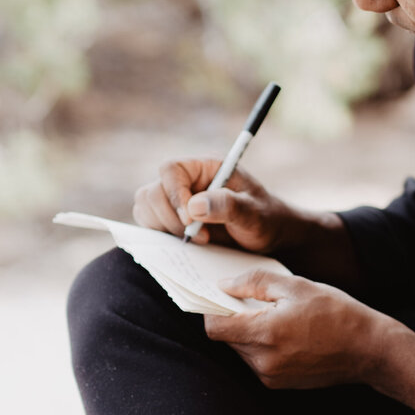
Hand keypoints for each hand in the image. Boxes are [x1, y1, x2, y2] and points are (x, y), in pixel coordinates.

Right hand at [132, 159, 300, 253]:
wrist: (269, 237)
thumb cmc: (266, 219)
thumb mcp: (254, 214)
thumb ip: (228, 206)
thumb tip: (194, 206)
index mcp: (205, 168)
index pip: (170, 170)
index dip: (174, 195)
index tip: (191, 220)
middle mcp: (186, 181)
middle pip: (151, 192)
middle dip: (170, 219)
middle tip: (200, 238)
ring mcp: (175, 201)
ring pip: (145, 208)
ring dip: (164, 229)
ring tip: (197, 242)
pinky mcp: (172, 220)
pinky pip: (150, 225)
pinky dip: (161, 237)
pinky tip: (188, 246)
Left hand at [204, 270, 414, 412]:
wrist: (368, 349)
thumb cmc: (336, 312)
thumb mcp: (296, 286)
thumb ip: (254, 282)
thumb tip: (223, 285)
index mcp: (265, 333)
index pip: (214, 327)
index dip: (212, 310)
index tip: (222, 297)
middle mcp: (263, 360)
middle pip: (227, 339)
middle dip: (235, 320)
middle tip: (258, 303)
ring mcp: (270, 376)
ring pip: (242, 350)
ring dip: (250, 334)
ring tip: (278, 319)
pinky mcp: (279, 384)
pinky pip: (257, 362)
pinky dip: (263, 348)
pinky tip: (287, 335)